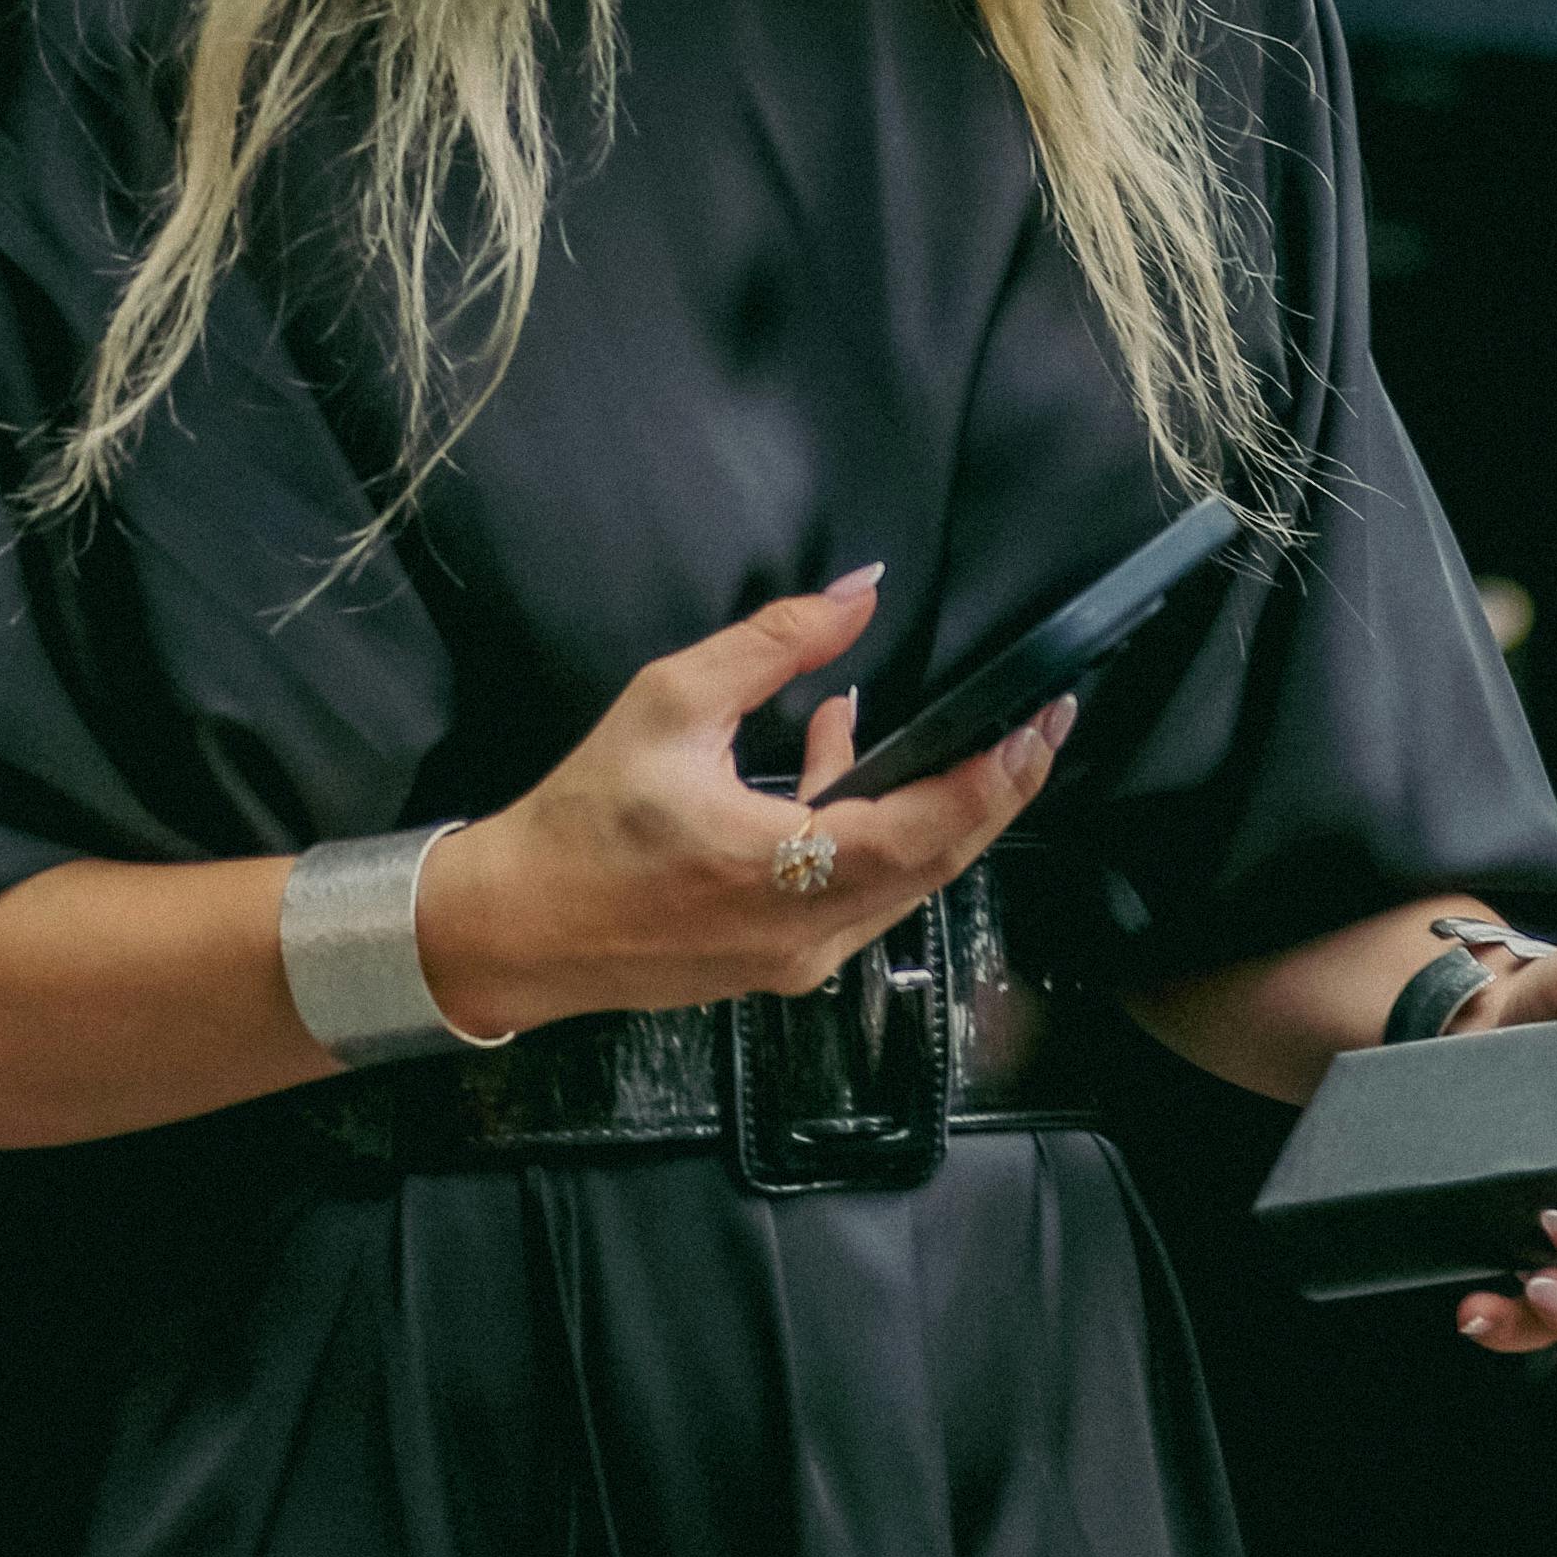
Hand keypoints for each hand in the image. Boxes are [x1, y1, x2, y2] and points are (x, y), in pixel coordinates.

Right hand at [415, 573, 1065, 1032]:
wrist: (513, 929)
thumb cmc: (581, 820)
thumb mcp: (670, 705)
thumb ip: (774, 645)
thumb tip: (859, 592)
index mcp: (779, 872)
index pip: (924, 829)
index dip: (993, 778)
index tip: (1039, 724)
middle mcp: (805, 932)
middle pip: (938, 863)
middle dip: (999, 791)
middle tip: (1044, 727)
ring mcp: (798, 959)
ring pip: (908, 883)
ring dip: (946, 812)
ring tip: (975, 738)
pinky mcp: (782, 964)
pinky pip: (864, 896)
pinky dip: (882, 833)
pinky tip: (851, 759)